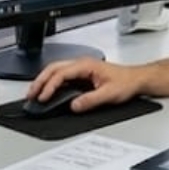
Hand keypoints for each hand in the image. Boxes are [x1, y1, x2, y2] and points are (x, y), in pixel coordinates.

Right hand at [26, 57, 142, 112]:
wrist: (137, 80)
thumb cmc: (127, 82)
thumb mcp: (110, 94)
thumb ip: (91, 100)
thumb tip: (74, 105)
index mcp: (87, 65)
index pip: (62, 73)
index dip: (50, 85)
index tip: (44, 97)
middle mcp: (82, 64)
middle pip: (54, 68)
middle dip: (40, 81)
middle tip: (31, 95)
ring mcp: (82, 69)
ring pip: (56, 71)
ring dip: (44, 81)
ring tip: (35, 95)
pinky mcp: (82, 75)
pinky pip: (62, 76)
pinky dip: (52, 84)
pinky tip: (48, 93)